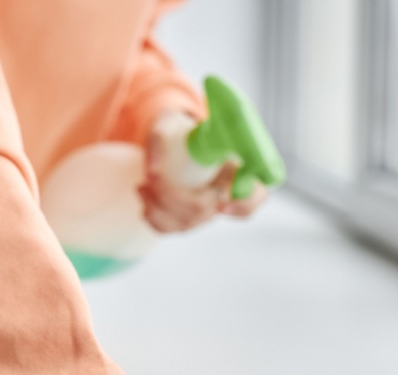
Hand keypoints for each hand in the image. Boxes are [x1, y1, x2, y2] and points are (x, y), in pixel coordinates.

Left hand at [138, 111, 267, 232]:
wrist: (169, 138)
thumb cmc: (177, 128)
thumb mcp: (168, 122)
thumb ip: (159, 137)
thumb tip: (152, 169)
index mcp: (237, 167)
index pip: (255, 195)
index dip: (243, 204)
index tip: (221, 203)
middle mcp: (226, 193)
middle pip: (206, 210)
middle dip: (172, 197)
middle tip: (150, 179)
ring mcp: (206, 210)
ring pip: (186, 223)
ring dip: (158, 208)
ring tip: (142, 186)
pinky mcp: (186, 218)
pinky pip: (171, 228)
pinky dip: (153, 218)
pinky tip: (144, 201)